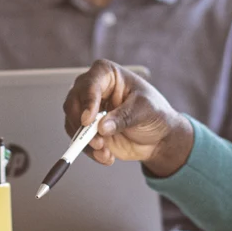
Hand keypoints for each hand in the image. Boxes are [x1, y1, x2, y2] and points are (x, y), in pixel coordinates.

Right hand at [61, 59, 194, 176]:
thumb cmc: (154, 114)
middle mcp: (93, 89)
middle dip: (82, 125)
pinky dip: (89, 150)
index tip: (89, 120)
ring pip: (72, 123)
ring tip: (105, 151)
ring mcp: (88, 110)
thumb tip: (102, 127)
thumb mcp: (144, 110)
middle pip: (73, 102)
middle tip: (96, 141)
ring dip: (85, 141)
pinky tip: (106, 156)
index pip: (90, 84)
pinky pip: (78, 139)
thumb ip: (123, 117)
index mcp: (107, 74)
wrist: (159, 137)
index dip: (87, 101)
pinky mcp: (88, 129)